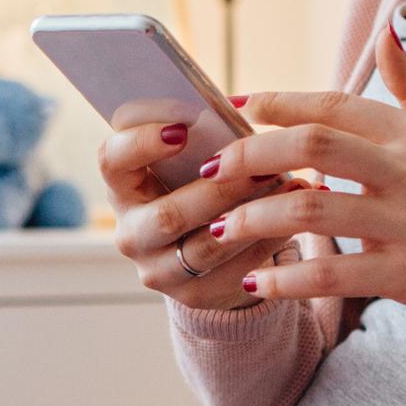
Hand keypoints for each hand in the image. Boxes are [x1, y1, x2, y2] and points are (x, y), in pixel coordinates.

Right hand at [98, 120, 299, 310]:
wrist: (205, 251)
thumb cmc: (197, 186)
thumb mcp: (188, 164)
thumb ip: (200, 141)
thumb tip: (241, 110)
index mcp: (122, 188)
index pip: (112, 161)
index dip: (141, 144)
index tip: (182, 130)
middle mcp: (130, 233)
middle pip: (168, 215)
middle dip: (221, 190)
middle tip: (264, 165)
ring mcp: (157, 270)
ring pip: (206, 248)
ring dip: (252, 217)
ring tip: (293, 189)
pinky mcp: (193, 295)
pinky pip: (234, 271)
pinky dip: (267, 244)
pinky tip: (294, 222)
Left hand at [204, 29, 405, 337]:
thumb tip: (385, 33)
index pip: (334, 106)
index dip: (278, 103)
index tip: (237, 107)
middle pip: (311, 147)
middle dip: (250, 155)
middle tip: (212, 170)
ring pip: (310, 209)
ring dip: (254, 219)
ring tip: (220, 229)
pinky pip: (331, 272)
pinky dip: (285, 277)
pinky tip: (254, 282)